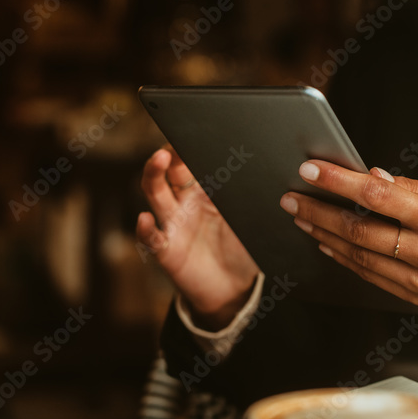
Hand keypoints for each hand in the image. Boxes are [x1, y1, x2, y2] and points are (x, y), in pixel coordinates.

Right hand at [138, 147, 259, 329]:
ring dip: (154, 175)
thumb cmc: (242, 250)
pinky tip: (145, 219)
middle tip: (177, 137)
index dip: (191, 146)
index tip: (195, 128)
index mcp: (206, 191)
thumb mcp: (249, 220)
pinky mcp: (166, 250)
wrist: (234, 291)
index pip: (194, 163)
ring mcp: (173, 225)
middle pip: (172, 171)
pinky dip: (145, 229)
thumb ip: (251, 197)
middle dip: (172, 153)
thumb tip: (272, 172)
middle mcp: (184, 203)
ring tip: (158, 159)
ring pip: (156, 194)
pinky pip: (152, 238)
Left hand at [279, 161, 417, 306]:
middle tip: (292, 197)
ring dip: (325, 236)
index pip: (378, 197)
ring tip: (302, 218)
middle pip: (360, 231)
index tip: (311, 169)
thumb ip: (411, 188)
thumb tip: (372, 177)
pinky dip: (345, 258)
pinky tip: (328, 243)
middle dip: (320, 212)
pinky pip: (371, 276)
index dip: (339, 182)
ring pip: (359, 257)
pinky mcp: (416, 298)